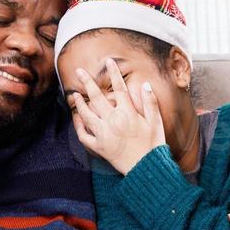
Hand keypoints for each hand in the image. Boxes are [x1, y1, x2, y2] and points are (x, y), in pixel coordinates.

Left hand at [67, 59, 165, 173]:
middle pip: (97, 98)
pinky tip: (77, 118)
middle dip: (87, 82)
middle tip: (79, 71)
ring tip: (73, 94)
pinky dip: (79, 126)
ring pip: (87, 115)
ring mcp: (103, 134)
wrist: (147, 168)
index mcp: (128, 113)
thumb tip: (145, 84)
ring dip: (79, 103)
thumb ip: (150, 103)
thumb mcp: (156, 122)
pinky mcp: (98, 147)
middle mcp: (113, 121)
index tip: (108, 61)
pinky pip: (84, 135)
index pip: (119, 88)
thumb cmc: (153, 145)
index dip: (114, 73)